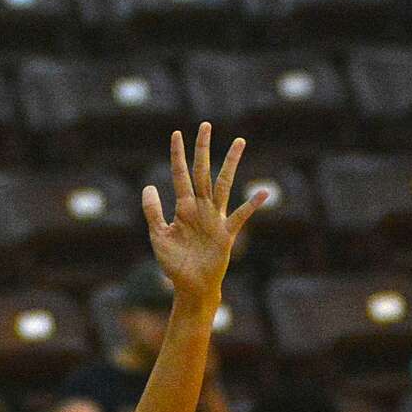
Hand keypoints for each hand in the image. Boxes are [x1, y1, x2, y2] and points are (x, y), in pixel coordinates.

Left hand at [142, 123, 266, 304]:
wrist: (190, 286)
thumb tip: (149, 185)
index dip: (178, 156)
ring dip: (230, 164)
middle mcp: (201, 208)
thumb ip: (153, 211)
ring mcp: (215, 218)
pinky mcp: (226, 234)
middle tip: (205, 125)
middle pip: (202, 172)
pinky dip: (251, 205)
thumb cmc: (174, 263)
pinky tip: (262, 193)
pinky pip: (240, 216)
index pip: (180, 175)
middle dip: (203, 149)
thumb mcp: (158, 236)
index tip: (176, 134)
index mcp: (183, 207)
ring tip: (239, 142)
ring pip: (223, 185)